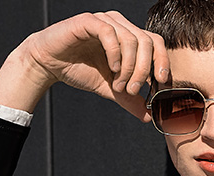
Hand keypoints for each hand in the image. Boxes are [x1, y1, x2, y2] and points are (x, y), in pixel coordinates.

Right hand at [0, 12, 169, 120]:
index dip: (162, 62)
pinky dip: (115, 54)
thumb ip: (129, 99)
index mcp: (128, 38)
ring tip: (117, 84)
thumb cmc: (80, 70)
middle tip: (131, 90)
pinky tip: (111, 69)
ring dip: (128, 67)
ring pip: (131, 39)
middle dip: (143, 71)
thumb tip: (148, 116)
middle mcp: (120, 25)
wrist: (50, 64)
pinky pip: (110, 34)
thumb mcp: (110, 89)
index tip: (160, 84)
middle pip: (147, 43)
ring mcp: (105, 21)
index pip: (156, 44)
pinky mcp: (89, 21)